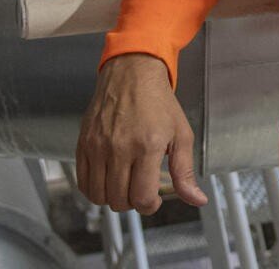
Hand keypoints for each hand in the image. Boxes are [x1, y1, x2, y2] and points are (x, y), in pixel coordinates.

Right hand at [76, 54, 207, 213]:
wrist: (132, 73)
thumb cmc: (158, 101)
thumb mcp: (181, 134)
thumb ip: (185, 171)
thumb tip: (196, 199)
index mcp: (148, 145)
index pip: (142, 197)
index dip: (149, 206)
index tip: (153, 199)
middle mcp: (120, 147)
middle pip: (119, 200)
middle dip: (132, 203)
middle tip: (139, 190)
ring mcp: (98, 145)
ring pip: (98, 195)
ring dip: (112, 198)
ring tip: (124, 186)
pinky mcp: (84, 142)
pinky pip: (82, 181)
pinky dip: (93, 189)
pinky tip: (107, 180)